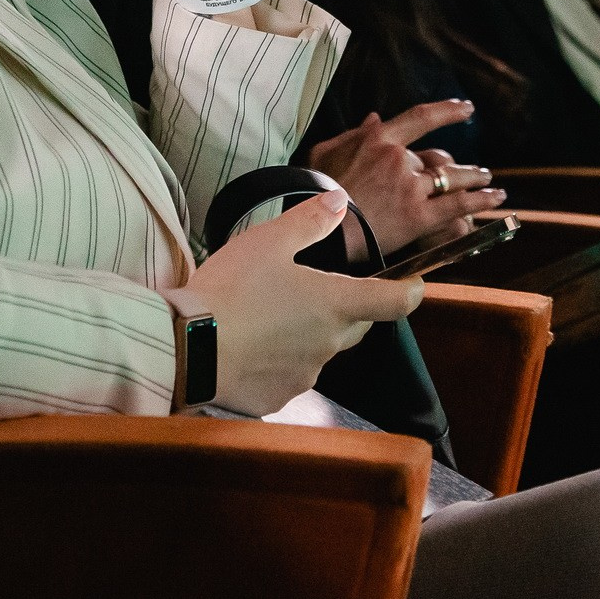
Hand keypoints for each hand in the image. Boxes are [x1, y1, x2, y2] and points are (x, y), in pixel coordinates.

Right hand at [186, 190, 424, 415]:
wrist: (188, 349)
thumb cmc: (232, 290)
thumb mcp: (267, 242)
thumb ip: (308, 222)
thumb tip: (340, 202)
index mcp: (336, 304)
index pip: (395, 301)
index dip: (410, 290)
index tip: (412, 283)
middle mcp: (329, 344)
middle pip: (357, 324)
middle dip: (347, 307)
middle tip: (315, 288)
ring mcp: (305, 375)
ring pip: (321, 349)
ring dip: (307, 334)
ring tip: (268, 315)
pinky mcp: (277, 396)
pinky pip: (289, 373)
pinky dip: (278, 359)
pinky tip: (249, 344)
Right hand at [304, 101, 505, 250]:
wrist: (316, 229)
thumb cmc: (314, 190)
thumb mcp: (324, 153)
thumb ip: (352, 135)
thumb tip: (374, 118)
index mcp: (378, 141)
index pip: (420, 119)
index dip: (446, 111)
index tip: (465, 109)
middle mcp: (399, 160)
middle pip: (439, 158)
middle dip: (460, 165)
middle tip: (477, 169)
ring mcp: (410, 188)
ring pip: (454, 179)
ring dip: (476, 178)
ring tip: (489, 181)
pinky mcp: (418, 217)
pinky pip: (457, 206)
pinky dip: (481, 201)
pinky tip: (496, 198)